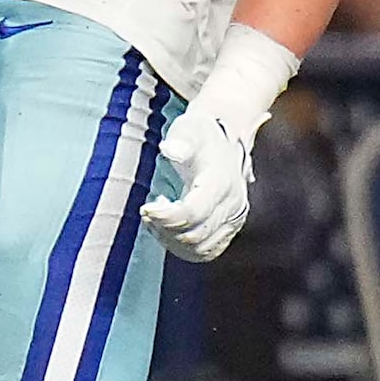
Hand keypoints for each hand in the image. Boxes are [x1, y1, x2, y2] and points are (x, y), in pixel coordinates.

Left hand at [140, 106, 255, 262]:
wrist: (225, 142)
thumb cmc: (200, 135)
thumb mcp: (189, 129)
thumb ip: (180, 141)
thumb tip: (169, 149)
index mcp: (222, 181)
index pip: (194, 212)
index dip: (166, 216)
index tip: (145, 208)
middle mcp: (233, 204)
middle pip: (195, 234)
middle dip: (164, 228)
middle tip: (147, 212)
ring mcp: (233, 219)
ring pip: (199, 249)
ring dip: (170, 240)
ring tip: (155, 219)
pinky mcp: (228, 229)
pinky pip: (205, 251)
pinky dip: (182, 247)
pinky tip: (168, 228)